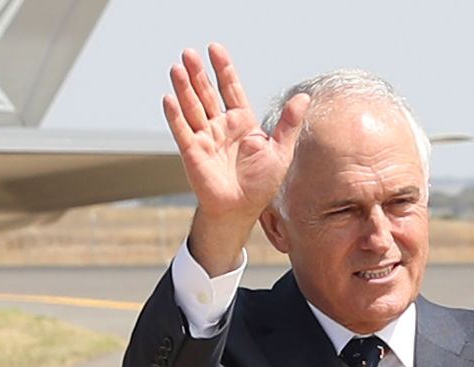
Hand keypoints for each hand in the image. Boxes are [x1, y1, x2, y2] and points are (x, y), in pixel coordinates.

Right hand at [163, 43, 308, 275]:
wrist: (241, 210)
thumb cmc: (261, 184)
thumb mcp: (281, 151)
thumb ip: (289, 124)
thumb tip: (304, 97)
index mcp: (242, 122)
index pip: (230, 89)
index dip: (223, 69)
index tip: (215, 48)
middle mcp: (221, 126)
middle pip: (207, 93)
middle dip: (199, 74)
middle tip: (189, 52)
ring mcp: (205, 138)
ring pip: (193, 107)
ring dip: (184, 88)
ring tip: (177, 67)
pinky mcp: (192, 152)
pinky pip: (182, 131)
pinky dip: (176, 115)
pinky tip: (170, 98)